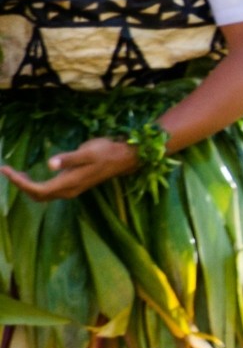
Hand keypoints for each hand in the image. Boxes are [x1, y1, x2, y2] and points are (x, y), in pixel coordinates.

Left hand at [2, 136, 141, 200]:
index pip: (37, 189)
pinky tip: (32, 174)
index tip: (6, 169)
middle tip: (8, 170)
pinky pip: (49, 190)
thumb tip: (50, 163)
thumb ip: (69, 158)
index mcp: (69, 183)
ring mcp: (72, 189)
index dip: (19, 182)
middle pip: (37, 195)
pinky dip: (36, 185)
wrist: (125, 158)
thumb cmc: (107, 152)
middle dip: (20, 185)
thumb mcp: (87, 152)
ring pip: (43, 195)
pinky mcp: (74, 185)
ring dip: (27, 186)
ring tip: (16, 173)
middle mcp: (68, 190)